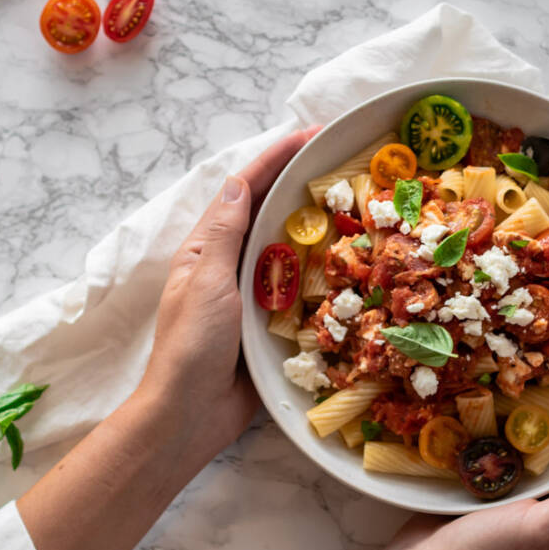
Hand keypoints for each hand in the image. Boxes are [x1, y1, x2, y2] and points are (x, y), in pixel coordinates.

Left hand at [133, 127, 319, 463]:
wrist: (190, 415)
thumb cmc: (191, 347)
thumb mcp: (206, 282)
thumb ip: (225, 234)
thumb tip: (239, 182)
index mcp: (208, 249)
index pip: (245, 190)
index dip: (276, 158)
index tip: (311, 134)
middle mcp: (232, 266)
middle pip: (271, 213)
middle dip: (303, 185)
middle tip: (347, 165)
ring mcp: (254, 296)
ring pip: (291, 250)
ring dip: (319, 226)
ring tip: (357, 204)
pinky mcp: (272, 325)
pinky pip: (303, 291)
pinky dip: (325, 273)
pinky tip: (352, 265)